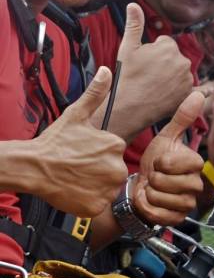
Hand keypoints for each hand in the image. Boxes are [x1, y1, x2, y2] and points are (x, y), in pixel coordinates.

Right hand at [30, 67, 127, 216]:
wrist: (32, 167)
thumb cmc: (54, 142)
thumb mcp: (76, 114)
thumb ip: (96, 93)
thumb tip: (107, 71)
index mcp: (116, 144)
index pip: (114, 152)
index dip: (98, 154)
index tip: (83, 153)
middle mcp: (117, 167)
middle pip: (113, 171)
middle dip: (99, 171)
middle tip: (78, 167)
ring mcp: (107, 188)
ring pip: (108, 188)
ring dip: (96, 186)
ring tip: (77, 178)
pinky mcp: (97, 206)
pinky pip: (99, 205)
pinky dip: (88, 201)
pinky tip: (75, 191)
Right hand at [100, 3, 193, 141]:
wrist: (129, 106)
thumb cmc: (127, 76)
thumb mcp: (127, 48)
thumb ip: (134, 25)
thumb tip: (133, 4)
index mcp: (169, 47)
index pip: (164, 44)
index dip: (152, 52)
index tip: (144, 62)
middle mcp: (182, 61)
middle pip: (174, 58)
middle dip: (164, 63)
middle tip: (148, 75)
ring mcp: (187, 78)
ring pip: (181, 72)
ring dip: (173, 76)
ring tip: (156, 86)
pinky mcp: (189, 93)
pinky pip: (199, 90)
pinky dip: (203, 91)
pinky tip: (210, 90)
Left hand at [133, 90, 204, 225]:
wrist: (143, 187)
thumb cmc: (155, 162)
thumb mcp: (166, 138)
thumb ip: (183, 117)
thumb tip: (200, 94)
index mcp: (195, 163)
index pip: (170, 163)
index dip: (157, 162)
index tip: (158, 162)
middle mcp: (196, 184)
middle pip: (163, 181)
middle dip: (151, 178)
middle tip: (154, 176)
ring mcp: (188, 203)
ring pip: (159, 197)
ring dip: (148, 193)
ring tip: (152, 189)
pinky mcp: (178, 219)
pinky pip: (158, 213)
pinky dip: (147, 207)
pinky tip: (150, 202)